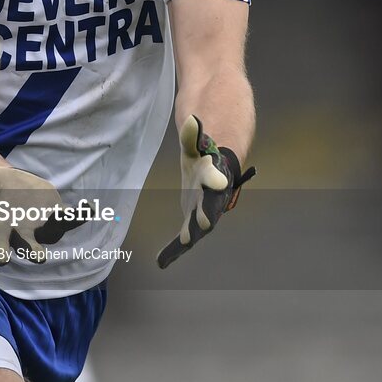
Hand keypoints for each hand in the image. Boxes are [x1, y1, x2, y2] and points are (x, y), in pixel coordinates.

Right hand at [0, 166, 84, 264]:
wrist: (8, 187)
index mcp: (1, 232)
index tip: (1, 259)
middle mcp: (23, 235)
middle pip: (29, 246)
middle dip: (34, 251)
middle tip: (39, 256)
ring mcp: (41, 226)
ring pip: (54, 231)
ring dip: (63, 225)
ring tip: (73, 215)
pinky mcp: (56, 213)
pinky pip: (70, 217)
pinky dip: (80, 214)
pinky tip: (90, 207)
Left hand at [157, 115, 255, 269]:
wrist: (212, 172)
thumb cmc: (203, 157)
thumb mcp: (196, 145)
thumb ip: (192, 135)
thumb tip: (191, 119)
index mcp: (213, 178)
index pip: (216, 179)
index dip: (216, 181)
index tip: (220, 183)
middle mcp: (211, 198)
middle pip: (210, 206)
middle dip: (206, 215)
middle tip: (204, 223)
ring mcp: (202, 212)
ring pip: (197, 226)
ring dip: (191, 234)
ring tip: (181, 244)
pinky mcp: (191, 220)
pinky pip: (183, 236)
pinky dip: (173, 250)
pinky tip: (162, 262)